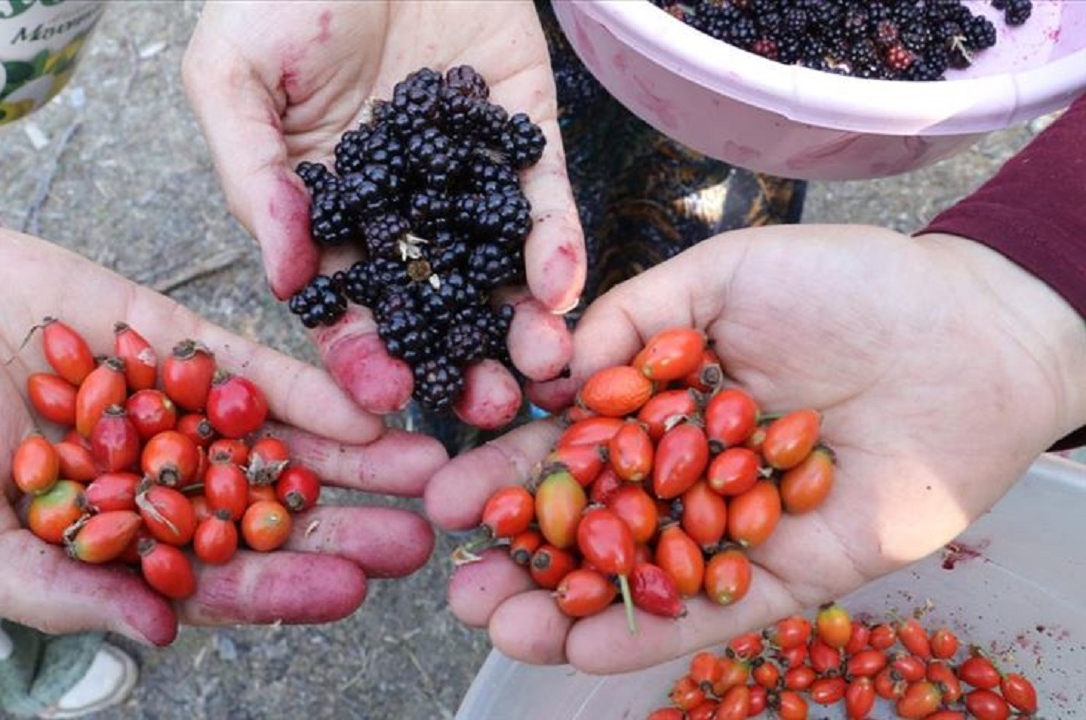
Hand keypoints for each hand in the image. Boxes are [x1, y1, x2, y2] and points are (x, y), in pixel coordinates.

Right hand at [0, 214, 444, 645]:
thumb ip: (57, 585)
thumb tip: (161, 632)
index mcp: (110, 538)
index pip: (214, 576)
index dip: (283, 585)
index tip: (354, 588)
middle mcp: (151, 473)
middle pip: (265, 508)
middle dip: (343, 523)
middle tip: (424, 530)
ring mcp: (164, 401)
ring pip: (272, 437)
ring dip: (350, 455)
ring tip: (425, 466)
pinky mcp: (162, 333)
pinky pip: (241, 363)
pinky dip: (299, 385)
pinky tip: (362, 405)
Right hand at [182, 0, 583, 426]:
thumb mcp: (234, 74)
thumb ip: (253, 175)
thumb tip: (286, 280)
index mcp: (325, 214)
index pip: (346, 306)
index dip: (363, 358)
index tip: (383, 398)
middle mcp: (400, 213)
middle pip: (433, 310)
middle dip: (459, 367)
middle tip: (488, 413)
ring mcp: (467, 182)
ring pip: (497, 273)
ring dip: (520, 327)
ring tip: (541, 368)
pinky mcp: (526, 140)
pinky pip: (545, 203)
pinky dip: (557, 245)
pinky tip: (561, 286)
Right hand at [424, 224, 1085, 671]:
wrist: (969, 336)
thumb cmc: (851, 288)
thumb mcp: (724, 274)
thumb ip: (635, 317)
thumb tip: (553, 373)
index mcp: (665, 404)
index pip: (569, 446)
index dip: (506, 473)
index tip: (443, 493)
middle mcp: (688, 473)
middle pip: (589, 523)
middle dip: (518, 556)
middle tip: (453, 583)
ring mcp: (734, 530)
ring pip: (636, 579)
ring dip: (562, 610)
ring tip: (496, 626)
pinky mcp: (788, 576)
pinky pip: (710, 614)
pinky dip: (646, 632)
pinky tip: (579, 650)